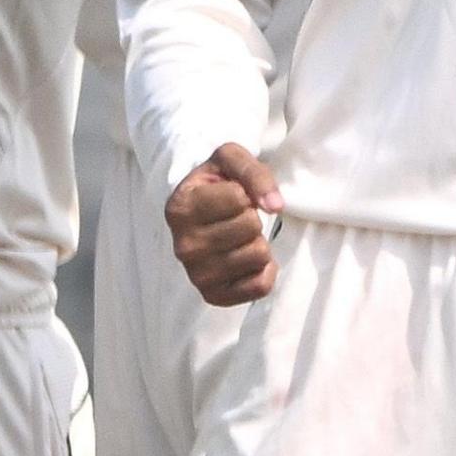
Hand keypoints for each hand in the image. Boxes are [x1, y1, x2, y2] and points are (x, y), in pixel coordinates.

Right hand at [166, 143, 283, 306]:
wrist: (198, 213)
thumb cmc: (216, 185)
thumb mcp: (229, 160)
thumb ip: (253, 172)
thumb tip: (275, 206)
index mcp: (179, 208)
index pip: (239, 198)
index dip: (244, 193)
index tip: (229, 195)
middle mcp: (183, 245)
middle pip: (251, 227)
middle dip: (252, 219)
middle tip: (235, 219)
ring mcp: (197, 274)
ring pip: (259, 255)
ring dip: (258, 243)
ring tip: (238, 238)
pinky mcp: (214, 295)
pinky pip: (261, 286)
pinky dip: (264, 271)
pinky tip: (247, 261)